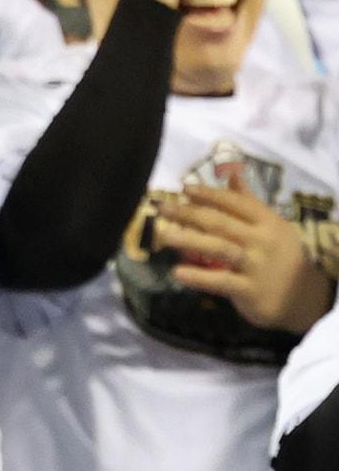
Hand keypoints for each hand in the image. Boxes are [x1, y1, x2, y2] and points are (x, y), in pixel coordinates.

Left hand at [155, 173, 333, 334]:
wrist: (306, 297)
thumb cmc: (280, 255)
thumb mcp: (271, 226)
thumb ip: (248, 201)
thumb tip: (231, 173)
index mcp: (267, 221)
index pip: (235, 203)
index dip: (209, 194)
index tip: (184, 188)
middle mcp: (262, 241)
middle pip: (221, 223)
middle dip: (190, 213)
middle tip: (162, 208)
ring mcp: (256, 266)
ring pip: (220, 248)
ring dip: (190, 240)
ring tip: (164, 234)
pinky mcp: (250, 291)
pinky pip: (222, 281)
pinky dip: (200, 277)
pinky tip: (178, 272)